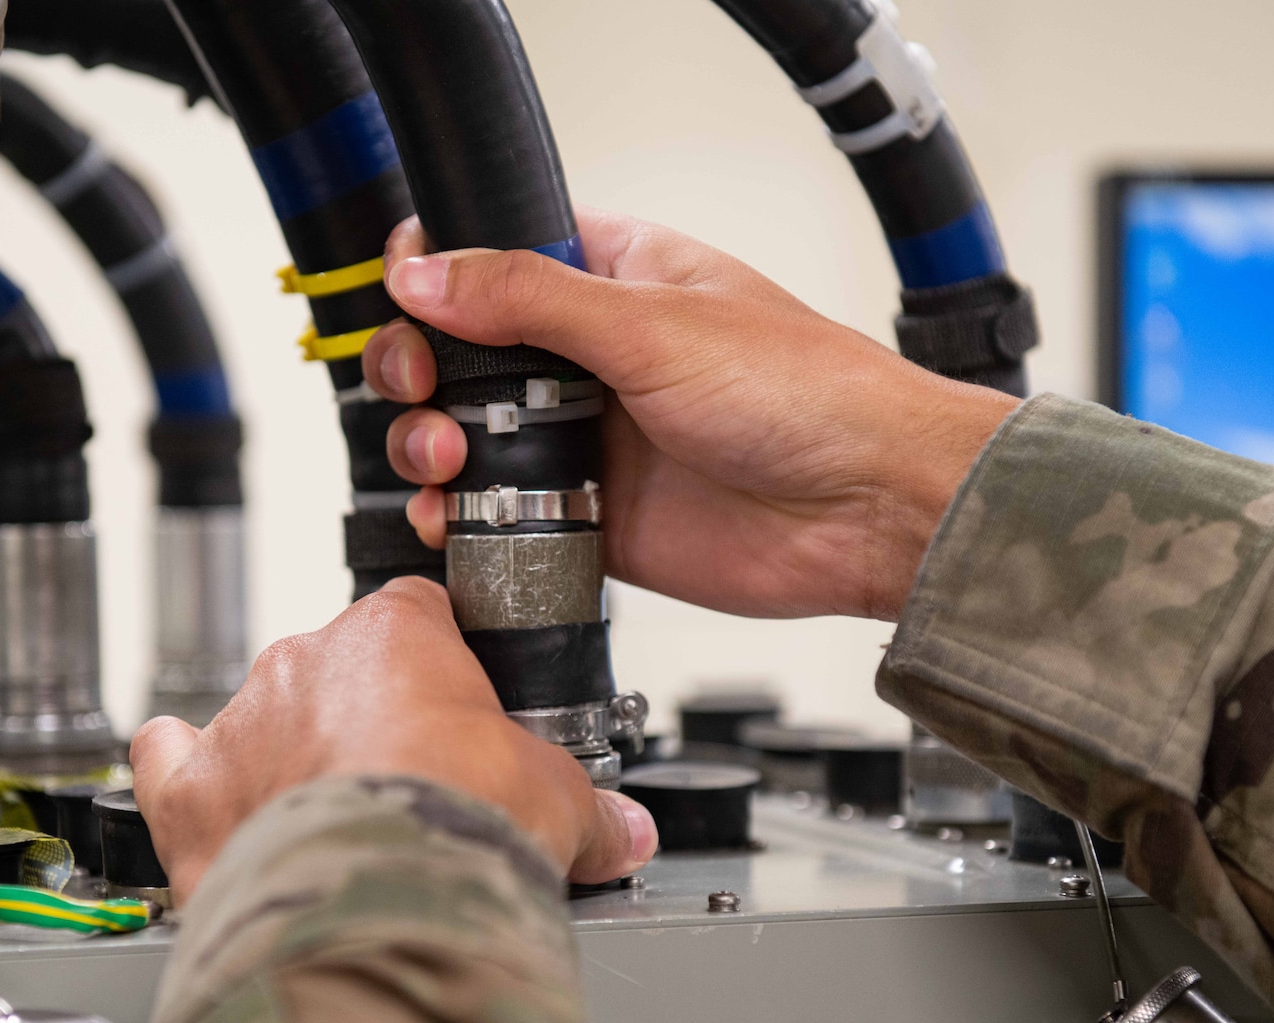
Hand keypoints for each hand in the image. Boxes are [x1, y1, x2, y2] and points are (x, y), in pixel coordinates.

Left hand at [128, 578, 656, 900]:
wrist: (381, 901)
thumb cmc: (457, 823)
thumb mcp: (556, 803)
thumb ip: (588, 807)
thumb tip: (624, 832)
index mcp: (395, 636)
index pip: (420, 615)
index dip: (444, 668)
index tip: (461, 714)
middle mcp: (306, 662)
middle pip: (338, 672)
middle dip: (369, 725)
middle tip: (408, 792)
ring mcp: (240, 723)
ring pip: (259, 719)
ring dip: (289, 761)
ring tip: (332, 828)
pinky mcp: (190, 794)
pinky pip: (169, 761)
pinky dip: (187, 780)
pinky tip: (214, 805)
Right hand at [362, 208, 1018, 620]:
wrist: (866, 510)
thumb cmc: (805, 396)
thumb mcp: (652, 325)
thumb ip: (529, 298)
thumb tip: (425, 272)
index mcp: (614, 278)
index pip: (494, 255)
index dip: (437, 271)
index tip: (407, 295)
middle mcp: (589, 356)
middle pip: (457, 349)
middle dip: (417, 365)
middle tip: (422, 384)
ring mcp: (585, 437)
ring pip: (461, 433)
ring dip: (426, 443)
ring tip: (449, 456)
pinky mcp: (586, 515)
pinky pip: (494, 513)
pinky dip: (455, 516)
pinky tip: (450, 512)